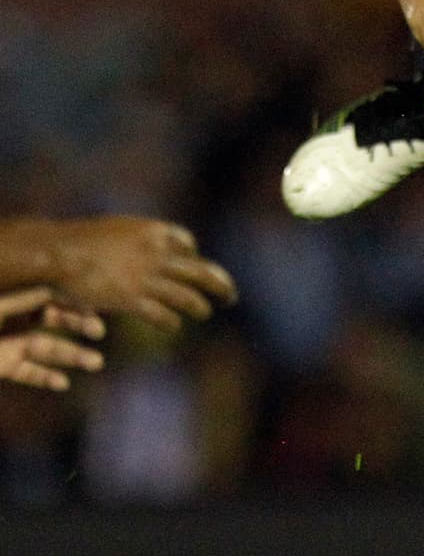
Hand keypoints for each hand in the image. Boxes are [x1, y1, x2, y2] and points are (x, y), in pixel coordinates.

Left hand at [0, 288, 105, 391]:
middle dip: (76, 323)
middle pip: (51, 318)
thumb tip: (51, 292)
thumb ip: (21, 303)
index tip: (92, 312)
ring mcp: (8, 345)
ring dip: (72, 354)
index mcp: (8, 302)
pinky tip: (64, 383)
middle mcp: (11, 321)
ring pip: (45, 347)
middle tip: (99, 332)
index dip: (69, 301)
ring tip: (97, 363)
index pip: (46, 296)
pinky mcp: (2, 366)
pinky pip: (26, 371)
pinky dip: (45, 377)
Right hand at [45, 216, 237, 332]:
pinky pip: (162, 315)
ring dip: (201, 307)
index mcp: (154, 231)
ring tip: (207, 311)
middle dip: (221, 285)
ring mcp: (146, 278)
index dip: (194, 256)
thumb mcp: (119, 229)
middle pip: (202, 271)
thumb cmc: (83, 240)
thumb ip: (140, 239)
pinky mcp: (132, 300)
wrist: (60, 253)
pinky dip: (172, 322)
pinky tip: (175, 326)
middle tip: (232, 295)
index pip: (187, 243)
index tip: (196, 265)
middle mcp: (158, 254)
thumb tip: (151, 247)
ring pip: (188, 297)